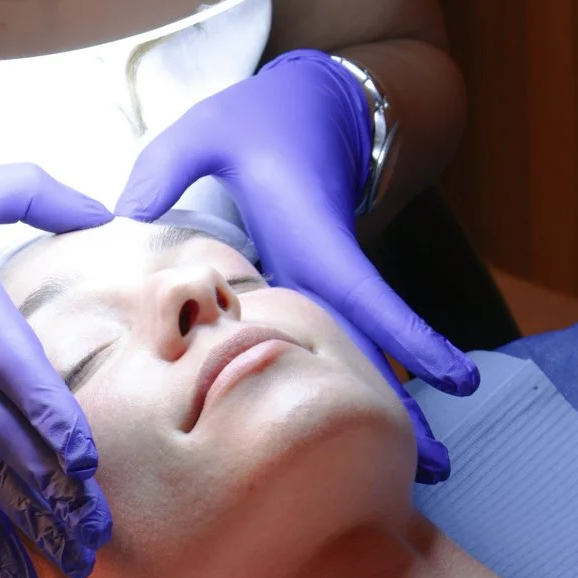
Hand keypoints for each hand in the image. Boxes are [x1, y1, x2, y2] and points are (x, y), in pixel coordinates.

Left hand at [115, 48, 477, 479]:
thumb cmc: (262, 120)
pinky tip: (366, 436)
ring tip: (426, 470)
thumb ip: (165, 167)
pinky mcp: (318, 295)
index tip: (452, 375)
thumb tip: (125, 214)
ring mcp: (326, 287)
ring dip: (390, 411)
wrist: (315, 106)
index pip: (363, 295)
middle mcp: (328, 271)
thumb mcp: (208, 130)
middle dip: (407, 408)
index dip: (407, 337)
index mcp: (311, 238)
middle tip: (439, 466)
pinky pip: (337, 350)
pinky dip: (355, 390)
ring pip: (360, 359)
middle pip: (372, 351)